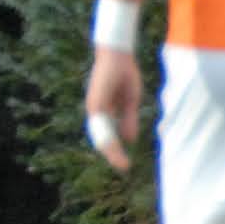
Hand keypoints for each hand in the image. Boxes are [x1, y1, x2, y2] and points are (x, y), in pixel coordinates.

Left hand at [83, 47, 142, 170]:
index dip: (116, 149)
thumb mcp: (130, 101)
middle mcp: (96, 111)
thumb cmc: (124, 74)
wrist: (118, 55)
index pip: (107, 135)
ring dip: (111, 150)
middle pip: (102, 138)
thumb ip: (128, 119)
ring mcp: (94, 107)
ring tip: (121, 163)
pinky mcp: (96, 102)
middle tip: (123, 168)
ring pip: (101, 134)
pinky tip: (115, 147)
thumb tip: (129, 140)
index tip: (125, 163)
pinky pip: (102, 124)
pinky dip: (109, 137)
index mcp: (104, 111)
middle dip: (113, 154)